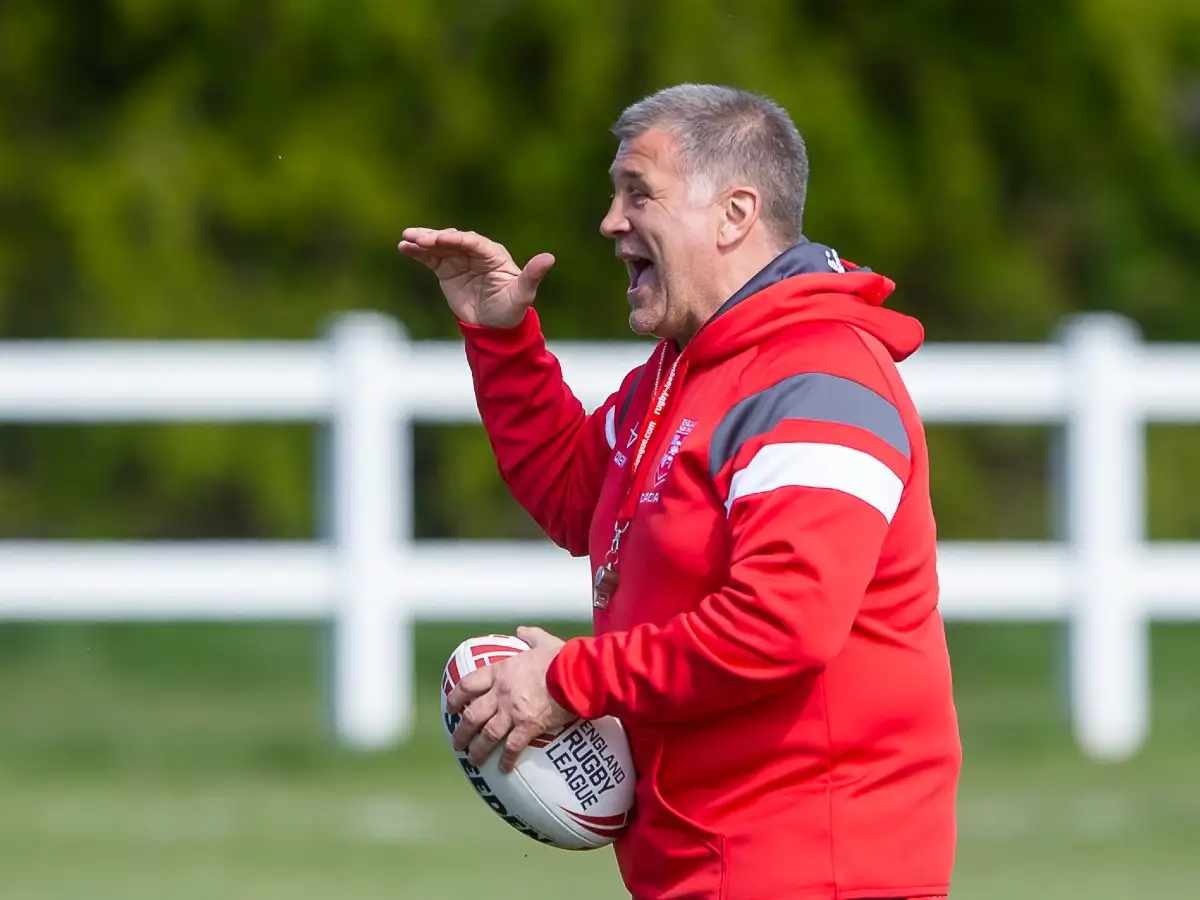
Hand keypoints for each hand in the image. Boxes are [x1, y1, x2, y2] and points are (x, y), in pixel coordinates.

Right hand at [397, 227, 554, 328]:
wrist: (494, 328)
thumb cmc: (511, 311)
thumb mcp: (522, 295)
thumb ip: (532, 276)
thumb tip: (549, 258)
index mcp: (493, 255)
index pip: (473, 243)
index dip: (457, 240)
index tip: (441, 240)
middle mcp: (476, 253)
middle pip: (454, 241)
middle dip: (436, 238)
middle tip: (419, 238)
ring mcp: (459, 260)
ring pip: (439, 246)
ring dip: (423, 241)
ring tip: (406, 238)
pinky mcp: (446, 269)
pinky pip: (430, 258)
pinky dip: (417, 252)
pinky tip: (404, 247)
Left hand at [446, 626, 576, 772]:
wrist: (578, 674)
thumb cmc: (562, 657)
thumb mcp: (544, 642)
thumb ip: (530, 636)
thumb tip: (521, 630)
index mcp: (501, 671)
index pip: (468, 685)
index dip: (456, 698)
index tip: (451, 708)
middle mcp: (501, 692)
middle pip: (473, 715)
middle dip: (461, 732)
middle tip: (457, 743)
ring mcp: (513, 711)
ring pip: (487, 735)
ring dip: (478, 750)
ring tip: (473, 759)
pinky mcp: (529, 726)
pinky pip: (512, 747)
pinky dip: (506, 760)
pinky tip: (503, 769)